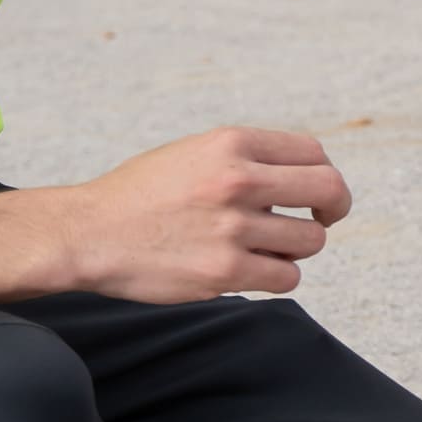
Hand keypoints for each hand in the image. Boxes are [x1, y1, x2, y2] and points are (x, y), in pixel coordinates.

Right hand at [58, 127, 349, 300]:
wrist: (87, 233)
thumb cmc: (142, 195)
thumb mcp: (194, 153)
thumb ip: (246, 159)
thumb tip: (307, 177)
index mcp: (231, 143)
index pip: (313, 153)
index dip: (322, 175)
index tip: (313, 193)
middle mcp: (237, 180)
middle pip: (329, 190)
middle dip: (334, 209)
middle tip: (322, 220)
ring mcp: (232, 228)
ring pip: (310, 241)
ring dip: (295, 249)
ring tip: (263, 248)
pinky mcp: (223, 272)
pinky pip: (285, 278)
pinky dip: (276, 277)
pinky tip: (250, 270)